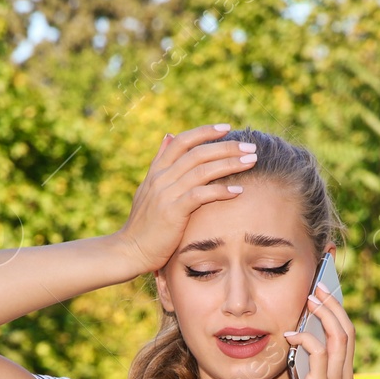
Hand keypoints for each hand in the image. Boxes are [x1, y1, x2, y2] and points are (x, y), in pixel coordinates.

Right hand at [112, 123, 258, 273]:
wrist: (129, 250)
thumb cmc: (144, 224)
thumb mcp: (148, 188)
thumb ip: (160, 162)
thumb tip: (168, 136)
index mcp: (156, 171)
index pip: (182, 141)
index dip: (205, 132)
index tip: (227, 128)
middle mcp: (161, 178)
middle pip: (197, 153)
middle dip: (226, 147)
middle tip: (249, 146)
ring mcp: (166, 194)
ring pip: (202, 170)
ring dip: (229, 164)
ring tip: (251, 161)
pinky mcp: (172, 212)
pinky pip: (200, 195)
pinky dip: (221, 191)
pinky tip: (238, 191)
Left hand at [280, 278, 353, 378]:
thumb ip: (310, 370)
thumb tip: (299, 344)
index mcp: (345, 376)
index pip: (348, 337)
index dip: (339, 314)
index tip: (326, 296)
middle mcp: (346, 376)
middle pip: (347, 330)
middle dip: (333, 305)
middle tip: (318, 287)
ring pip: (338, 336)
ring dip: (324, 313)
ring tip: (309, 299)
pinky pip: (318, 354)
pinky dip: (305, 339)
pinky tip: (290, 335)